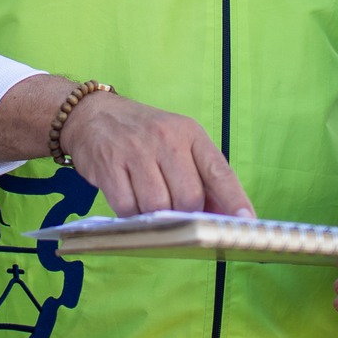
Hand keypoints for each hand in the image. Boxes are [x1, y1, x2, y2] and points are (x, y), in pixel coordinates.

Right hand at [59, 90, 252, 218]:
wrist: (91, 115)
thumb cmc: (144, 135)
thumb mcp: (178, 142)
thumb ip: (202, 176)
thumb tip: (226, 217)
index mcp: (190, 133)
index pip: (219, 172)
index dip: (235, 200)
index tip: (246, 222)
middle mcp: (166, 139)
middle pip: (188, 198)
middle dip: (187, 216)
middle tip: (178, 214)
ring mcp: (136, 151)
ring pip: (158, 207)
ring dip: (156, 218)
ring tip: (149, 205)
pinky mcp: (109, 166)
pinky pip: (127, 208)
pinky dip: (132, 216)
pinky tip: (130, 200)